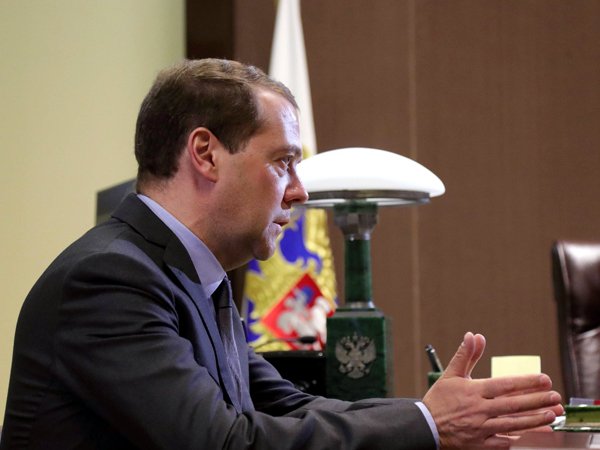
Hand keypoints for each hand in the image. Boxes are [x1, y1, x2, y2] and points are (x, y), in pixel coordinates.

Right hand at [422, 332, 563, 448]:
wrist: (424, 427)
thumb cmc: (438, 400)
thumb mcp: (450, 374)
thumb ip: (465, 355)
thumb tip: (474, 336)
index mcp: (473, 391)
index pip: (505, 385)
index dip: (526, 382)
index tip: (544, 379)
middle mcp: (479, 410)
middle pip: (513, 404)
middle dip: (537, 400)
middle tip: (555, 396)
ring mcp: (480, 428)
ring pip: (512, 424)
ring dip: (534, 420)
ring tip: (551, 415)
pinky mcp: (480, 444)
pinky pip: (502, 442)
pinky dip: (517, 439)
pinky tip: (532, 435)